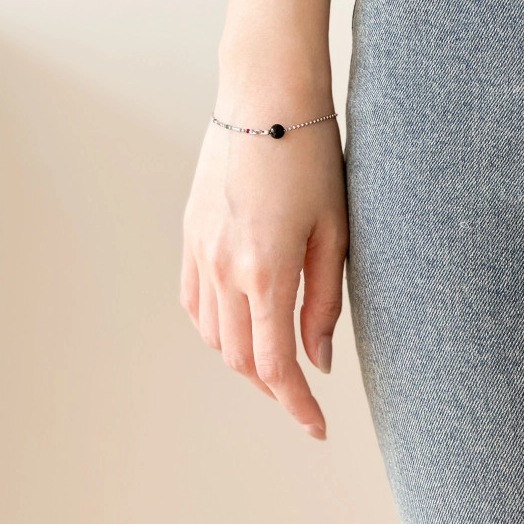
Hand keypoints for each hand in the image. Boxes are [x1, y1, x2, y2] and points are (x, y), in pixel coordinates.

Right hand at [180, 102, 348, 440]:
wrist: (266, 98)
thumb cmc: (311, 157)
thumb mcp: (333, 231)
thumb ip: (323, 301)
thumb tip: (318, 359)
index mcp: (265, 270)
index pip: (276, 365)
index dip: (298, 405)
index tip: (317, 426)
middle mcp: (223, 267)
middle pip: (240, 357)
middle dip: (274, 387)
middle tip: (302, 393)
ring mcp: (199, 250)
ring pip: (213, 334)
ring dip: (244, 357)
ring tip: (275, 357)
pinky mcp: (190, 233)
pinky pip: (193, 300)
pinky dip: (214, 326)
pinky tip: (237, 322)